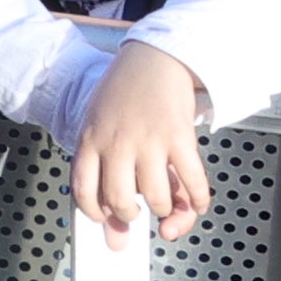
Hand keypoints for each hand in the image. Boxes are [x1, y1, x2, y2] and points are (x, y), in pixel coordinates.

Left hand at [74, 39, 218, 241]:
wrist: (154, 58)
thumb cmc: (123, 95)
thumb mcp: (100, 125)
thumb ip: (102, 169)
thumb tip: (114, 222)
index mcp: (91, 139)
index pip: (82, 189)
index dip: (93, 213)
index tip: (105, 221)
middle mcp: (117, 142)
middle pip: (119, 199)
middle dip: (129, 216)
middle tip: (138, 213)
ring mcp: (149, 139)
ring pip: (156, 196)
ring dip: (164, 210)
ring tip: (164, 203)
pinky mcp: (179, 136)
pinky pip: (192, 181)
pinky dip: (198, 200)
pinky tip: (196, 202)